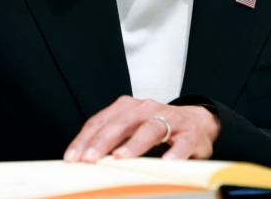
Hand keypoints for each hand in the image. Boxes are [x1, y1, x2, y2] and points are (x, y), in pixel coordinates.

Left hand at [64, 96, 219, 162]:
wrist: (197, 122)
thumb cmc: (157, 128)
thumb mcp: (131, 129)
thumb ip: (111, 140)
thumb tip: (83, 158)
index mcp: (128, 108)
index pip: (101, 121)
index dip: (85, 139)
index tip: (72, 157)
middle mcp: (147, 109)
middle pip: (122, 123)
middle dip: (103, 141)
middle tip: (90, 158)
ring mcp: (169, 119)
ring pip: (150, 129)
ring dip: (134, 144)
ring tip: (120, 158)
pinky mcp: (190, 133)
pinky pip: (182, 143)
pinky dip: (175, 153)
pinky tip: (167, 163)